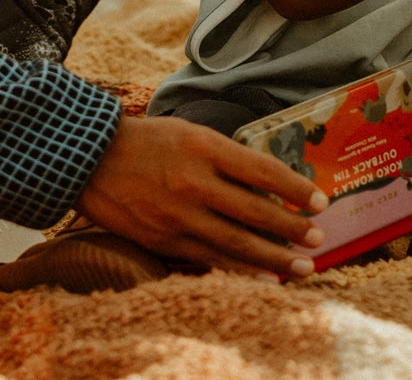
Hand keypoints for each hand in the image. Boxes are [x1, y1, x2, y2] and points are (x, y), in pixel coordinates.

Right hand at [74, 114, 326, 276]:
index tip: (319, 200)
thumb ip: (226, 156)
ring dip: (275, 258)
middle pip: (255, 211)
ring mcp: (179, 215)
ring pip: (237, 243)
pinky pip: (211, 260)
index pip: (262, 170)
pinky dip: (242, 271)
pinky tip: (265, 279)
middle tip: (319, 238)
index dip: (294, 187)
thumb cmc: (148, 140)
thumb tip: (267, 184)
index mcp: (205, 147)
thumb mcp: (190, 132)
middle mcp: (195, 182)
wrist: (92, 159)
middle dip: (292, 228)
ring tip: (304, 267)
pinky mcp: (164, 241)